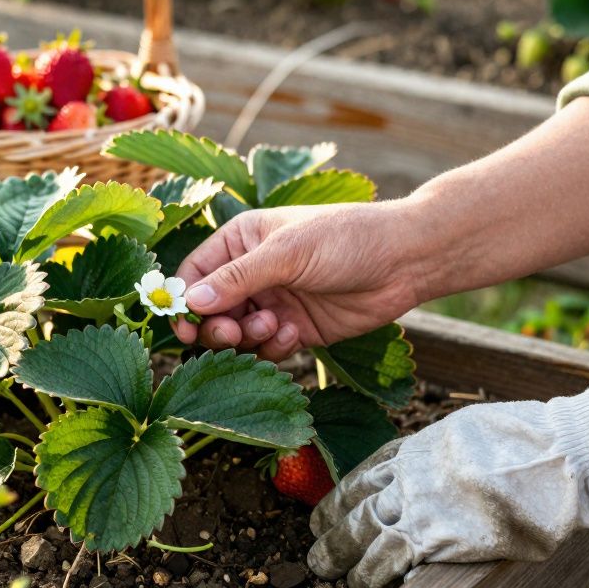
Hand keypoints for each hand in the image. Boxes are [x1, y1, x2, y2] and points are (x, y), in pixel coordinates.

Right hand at [173, 202, 425, 358]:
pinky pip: (267, 348)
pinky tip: (294, 334)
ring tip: (274, 325)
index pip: (194, 273)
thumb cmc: (345, 239)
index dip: (184, 300)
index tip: (183, 326)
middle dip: (217, 325)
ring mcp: (273, 301)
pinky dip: (274, 347)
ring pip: (237, 334)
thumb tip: (189, 303)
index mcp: (241, 240)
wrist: (405, 261)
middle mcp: (252, 272)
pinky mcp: (295, 329)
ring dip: (248, 336)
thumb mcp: (286, 253)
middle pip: (210, 310)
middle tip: (232, 332)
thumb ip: (236, 279)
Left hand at [305, 376, 588, 587]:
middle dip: (330, 531)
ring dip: (339, 558)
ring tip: (326, 572)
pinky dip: (370, 580)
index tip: (327, 514)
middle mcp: (407, 474)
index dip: (341, 499)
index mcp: (416, 449)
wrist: (557, 450)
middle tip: (316, 551)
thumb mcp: (468, 434)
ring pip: (359, 534)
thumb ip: (443, 457)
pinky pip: (386, 561)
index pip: (362, 476)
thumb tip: (443, 477)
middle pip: (352, 505)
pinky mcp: (433, 535)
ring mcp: (417, 503)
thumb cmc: (529, 441)